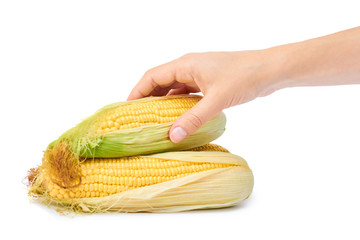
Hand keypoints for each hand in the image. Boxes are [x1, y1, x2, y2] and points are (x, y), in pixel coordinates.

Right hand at [127, 51, 276, 142]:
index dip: (137, 91)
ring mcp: (199, 75)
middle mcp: (189, 67)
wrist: (269, 70)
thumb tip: (172, 136)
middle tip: (137, 119)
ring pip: (174, 89)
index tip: (126, 108)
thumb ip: (194, 118)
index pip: (152, 76)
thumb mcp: (217, 100)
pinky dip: (179, 105)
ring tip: (153, 121)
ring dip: (163, 103)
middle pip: (160, 82)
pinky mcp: (208, 83)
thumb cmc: (244, 77)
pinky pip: (187, 93)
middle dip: (147, 99)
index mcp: (185, 64)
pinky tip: (177, 117)